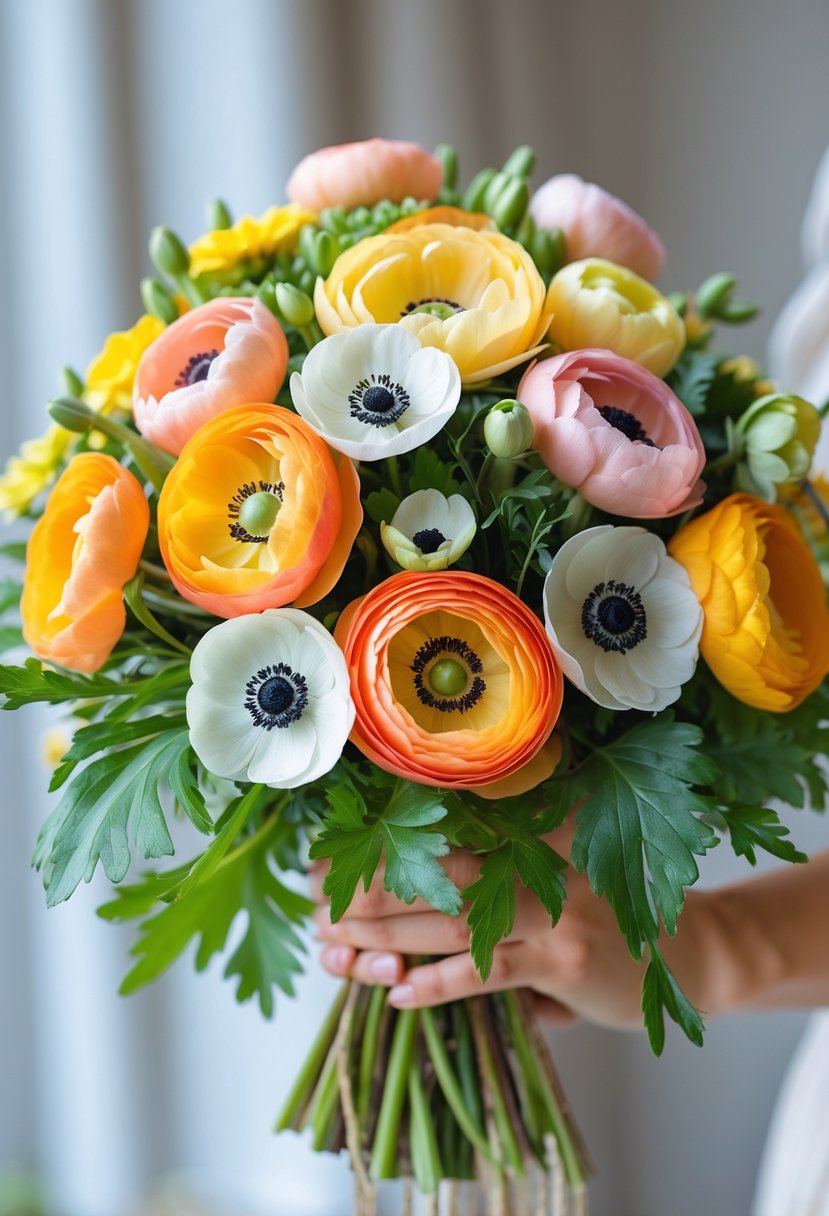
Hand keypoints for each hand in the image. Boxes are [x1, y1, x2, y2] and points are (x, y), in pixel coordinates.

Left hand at [312, 828, 725, 1027]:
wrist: (688, 951)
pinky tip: (399, 994)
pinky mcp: (562, 963)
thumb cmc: (607, 913)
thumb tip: (412, 890)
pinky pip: (487, 973)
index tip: (328, 856)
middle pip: (435, 871)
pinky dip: (440, 984)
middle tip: (313, 896)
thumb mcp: (556, 873)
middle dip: (368, 885)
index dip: (380, 844)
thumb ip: (496, 875)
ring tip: (336, 941)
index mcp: (527, 834)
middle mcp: (535, 863)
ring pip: (449, 920)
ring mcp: (549, 913)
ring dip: (387, 934)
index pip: (440, 835)